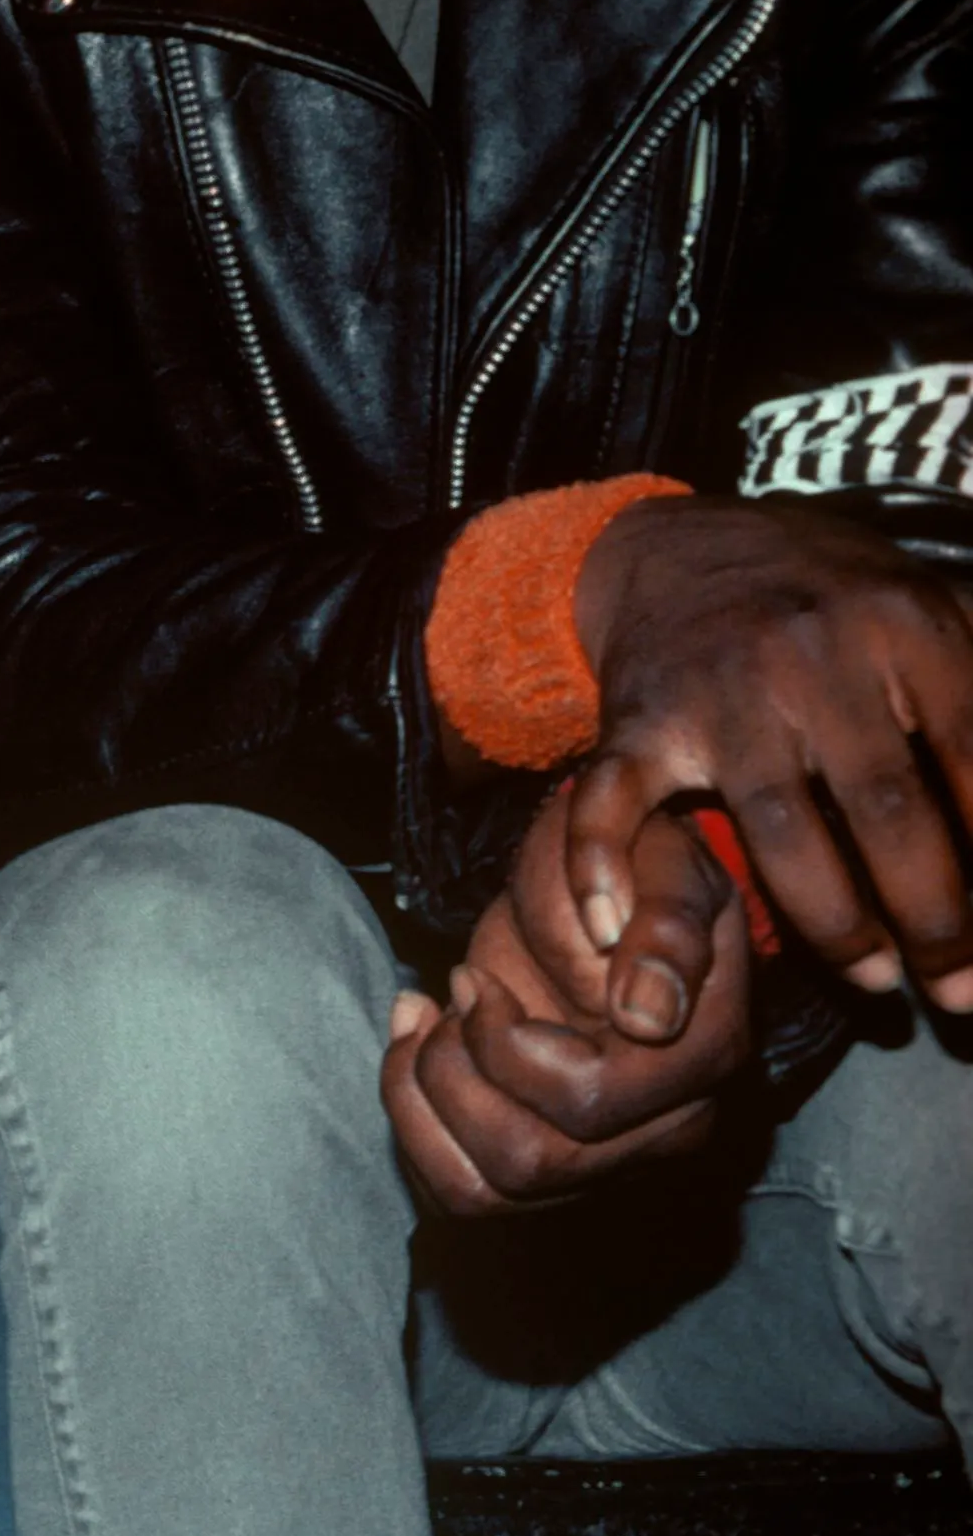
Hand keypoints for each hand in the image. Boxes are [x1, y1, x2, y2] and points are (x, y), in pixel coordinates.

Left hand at [384, 781, 756, 1219]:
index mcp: (700, 1061)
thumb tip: (645, 1013)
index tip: (471, 979)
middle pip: (528, 1161)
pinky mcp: (551, 1166)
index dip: (502, 1044)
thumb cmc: (636, 868)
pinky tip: (411, 1049)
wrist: (607, 895)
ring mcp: (608, 1159)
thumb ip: (668, 927)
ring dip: (418, 1104)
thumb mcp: (665, 864)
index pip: (585, 1100)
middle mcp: (664, 1131)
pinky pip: (458, 1190)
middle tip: (447, 998)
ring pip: (482, 1192)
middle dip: (451, 1074)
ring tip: (418, 1025)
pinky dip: (410, 1123)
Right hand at [566, 497, 972, 1005]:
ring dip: (837, 925)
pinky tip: (617, 933)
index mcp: (904, 624)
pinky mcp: (636, 719)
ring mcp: (718, 689)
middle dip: (935, 915)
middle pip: (886, 806)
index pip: (972, 759)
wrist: (678, 548)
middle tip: (958, 987)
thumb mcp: (928, 614)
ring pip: (780, 830)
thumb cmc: (830, 600)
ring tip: (877, 981)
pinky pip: (611, 805)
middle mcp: (813, 653)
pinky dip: (601, 870)